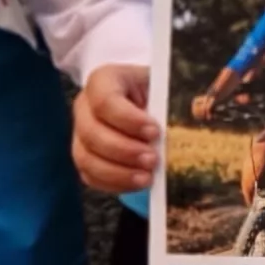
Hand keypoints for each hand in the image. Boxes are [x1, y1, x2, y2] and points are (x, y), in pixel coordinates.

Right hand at [75, 65, 161, 193]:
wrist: (143, 99)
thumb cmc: (153, 90)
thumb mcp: (162, 85)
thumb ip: (167, 101)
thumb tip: (185, 121)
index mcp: (103, 81)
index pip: (104, 100)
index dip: (128, 120)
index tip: (154, 132)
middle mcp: (84, 107)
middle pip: (92, 133)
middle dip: (124, 151)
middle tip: (153, 159)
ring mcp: (80, 133)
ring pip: (86, 158)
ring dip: (118, 172)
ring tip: (147, 177)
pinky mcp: (84, 156)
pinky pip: (90, 176)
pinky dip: (114, 183)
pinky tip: (137, 183)